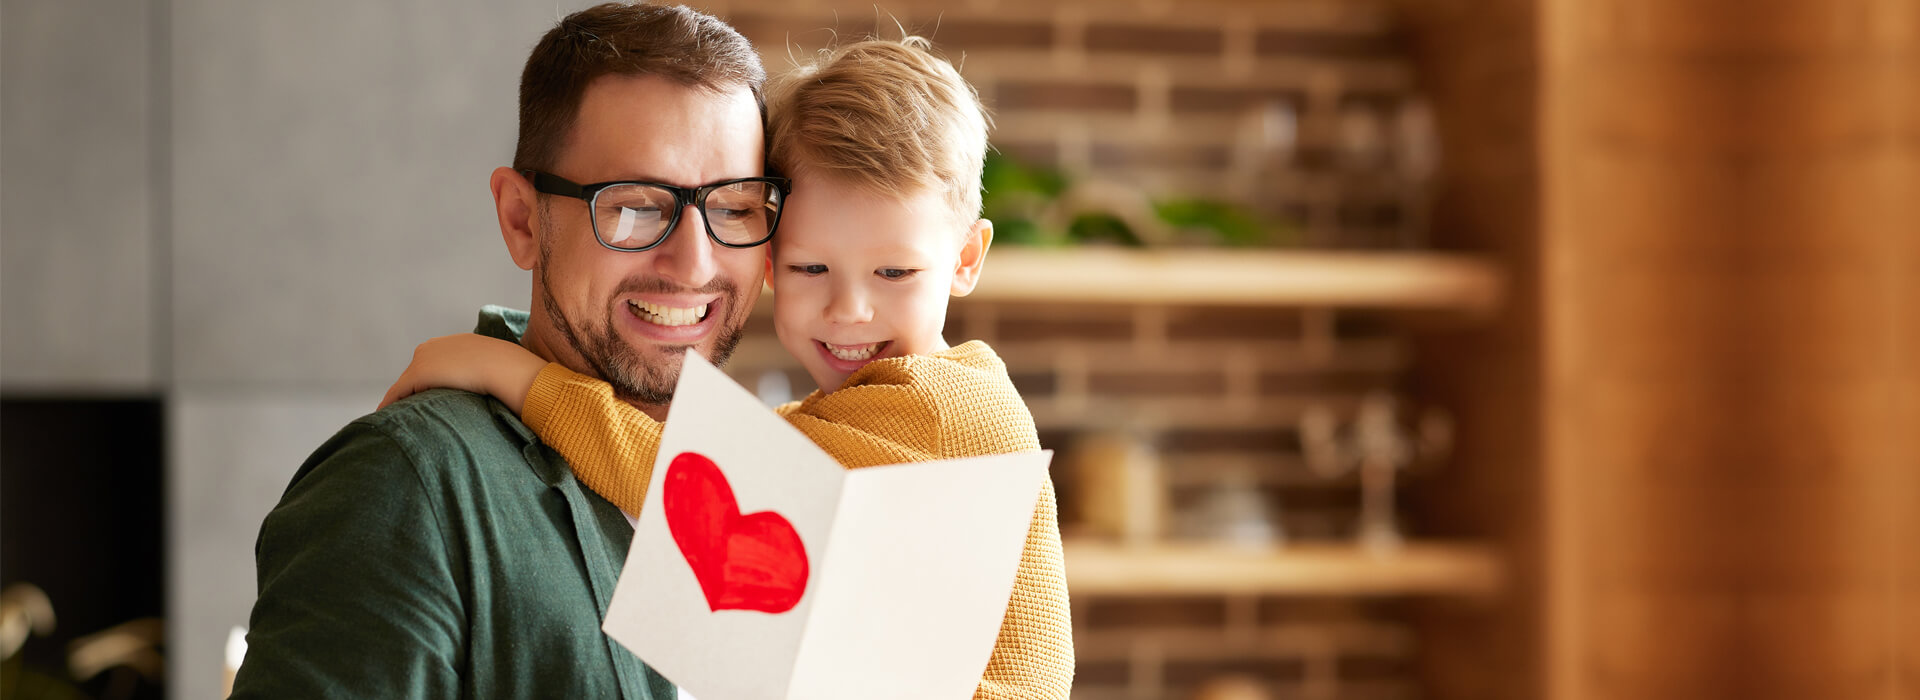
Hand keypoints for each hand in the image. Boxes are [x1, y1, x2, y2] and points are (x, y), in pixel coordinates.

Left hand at [378, 334, 548, 414]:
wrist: (504, 366)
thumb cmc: (508, 369)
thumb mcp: (496, 366)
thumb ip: (487, 373)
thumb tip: (495, 388)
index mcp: (451, 343)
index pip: (433, 364)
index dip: (430, 384)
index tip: (429, 399)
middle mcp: (432, 347)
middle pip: (416, 373)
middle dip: (413, 392)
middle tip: (412, 412)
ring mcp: (423, 359)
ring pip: (406, 384)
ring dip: (403, 399)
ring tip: (400, 417)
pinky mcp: (417, 374)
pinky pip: (398, 392)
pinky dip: (390, 404)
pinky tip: (386, 416)